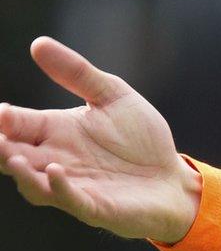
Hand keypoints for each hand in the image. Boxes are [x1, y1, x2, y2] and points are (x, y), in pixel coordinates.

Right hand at [0, 37, 201, 243]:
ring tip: (11, 156)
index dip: (1, 119)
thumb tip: (38, 43)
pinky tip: (56, 170)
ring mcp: (74, 186)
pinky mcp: (96, 206)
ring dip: (21, 172)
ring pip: (34, 184)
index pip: (14, 125)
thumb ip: (78, 74)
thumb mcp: (113, 96)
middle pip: (13, 156)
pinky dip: (60, 188)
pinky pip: (72, 200)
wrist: (174, 178)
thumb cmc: (142, 140)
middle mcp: (55, 160)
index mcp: (54, 132)